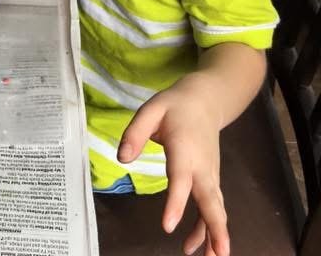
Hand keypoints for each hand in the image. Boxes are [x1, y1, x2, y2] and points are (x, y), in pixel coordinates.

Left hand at [118, 76, 227, 255]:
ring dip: (215, 235)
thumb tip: (122, 159)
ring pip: (215, 208)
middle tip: (218, 254)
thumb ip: (135, 133)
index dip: (176, 203)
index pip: (180, 179)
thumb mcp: (150, 110)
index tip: (168, 226)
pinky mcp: (211, 180)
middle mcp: (202, 167)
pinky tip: (201, 247)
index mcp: (184, 149)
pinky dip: (211, 228)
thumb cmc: (174, 107)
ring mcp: (210, 175)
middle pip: (210, 200)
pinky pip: (213, 207)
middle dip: (215, 228)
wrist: (205, 101)